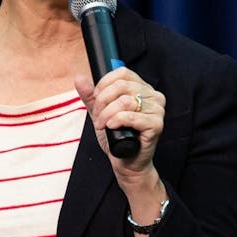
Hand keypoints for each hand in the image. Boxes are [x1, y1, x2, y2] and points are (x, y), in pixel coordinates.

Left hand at [75, 68, 166, 214]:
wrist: (126, 163)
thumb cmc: (117, 138)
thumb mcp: (100, 113)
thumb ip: (91, 97)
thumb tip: (79, 78)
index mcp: (143, 89)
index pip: (123, 73)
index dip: (104, 84)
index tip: (96, 98)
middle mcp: (154, 96)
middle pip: (122, 85)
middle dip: (103, 101)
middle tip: (97, 116)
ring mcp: (157, 110)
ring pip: (125, 101)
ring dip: (107, 114)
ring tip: (103, 125)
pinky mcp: (156, 124)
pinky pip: (132, 116)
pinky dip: (117, 120)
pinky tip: (111, 127)